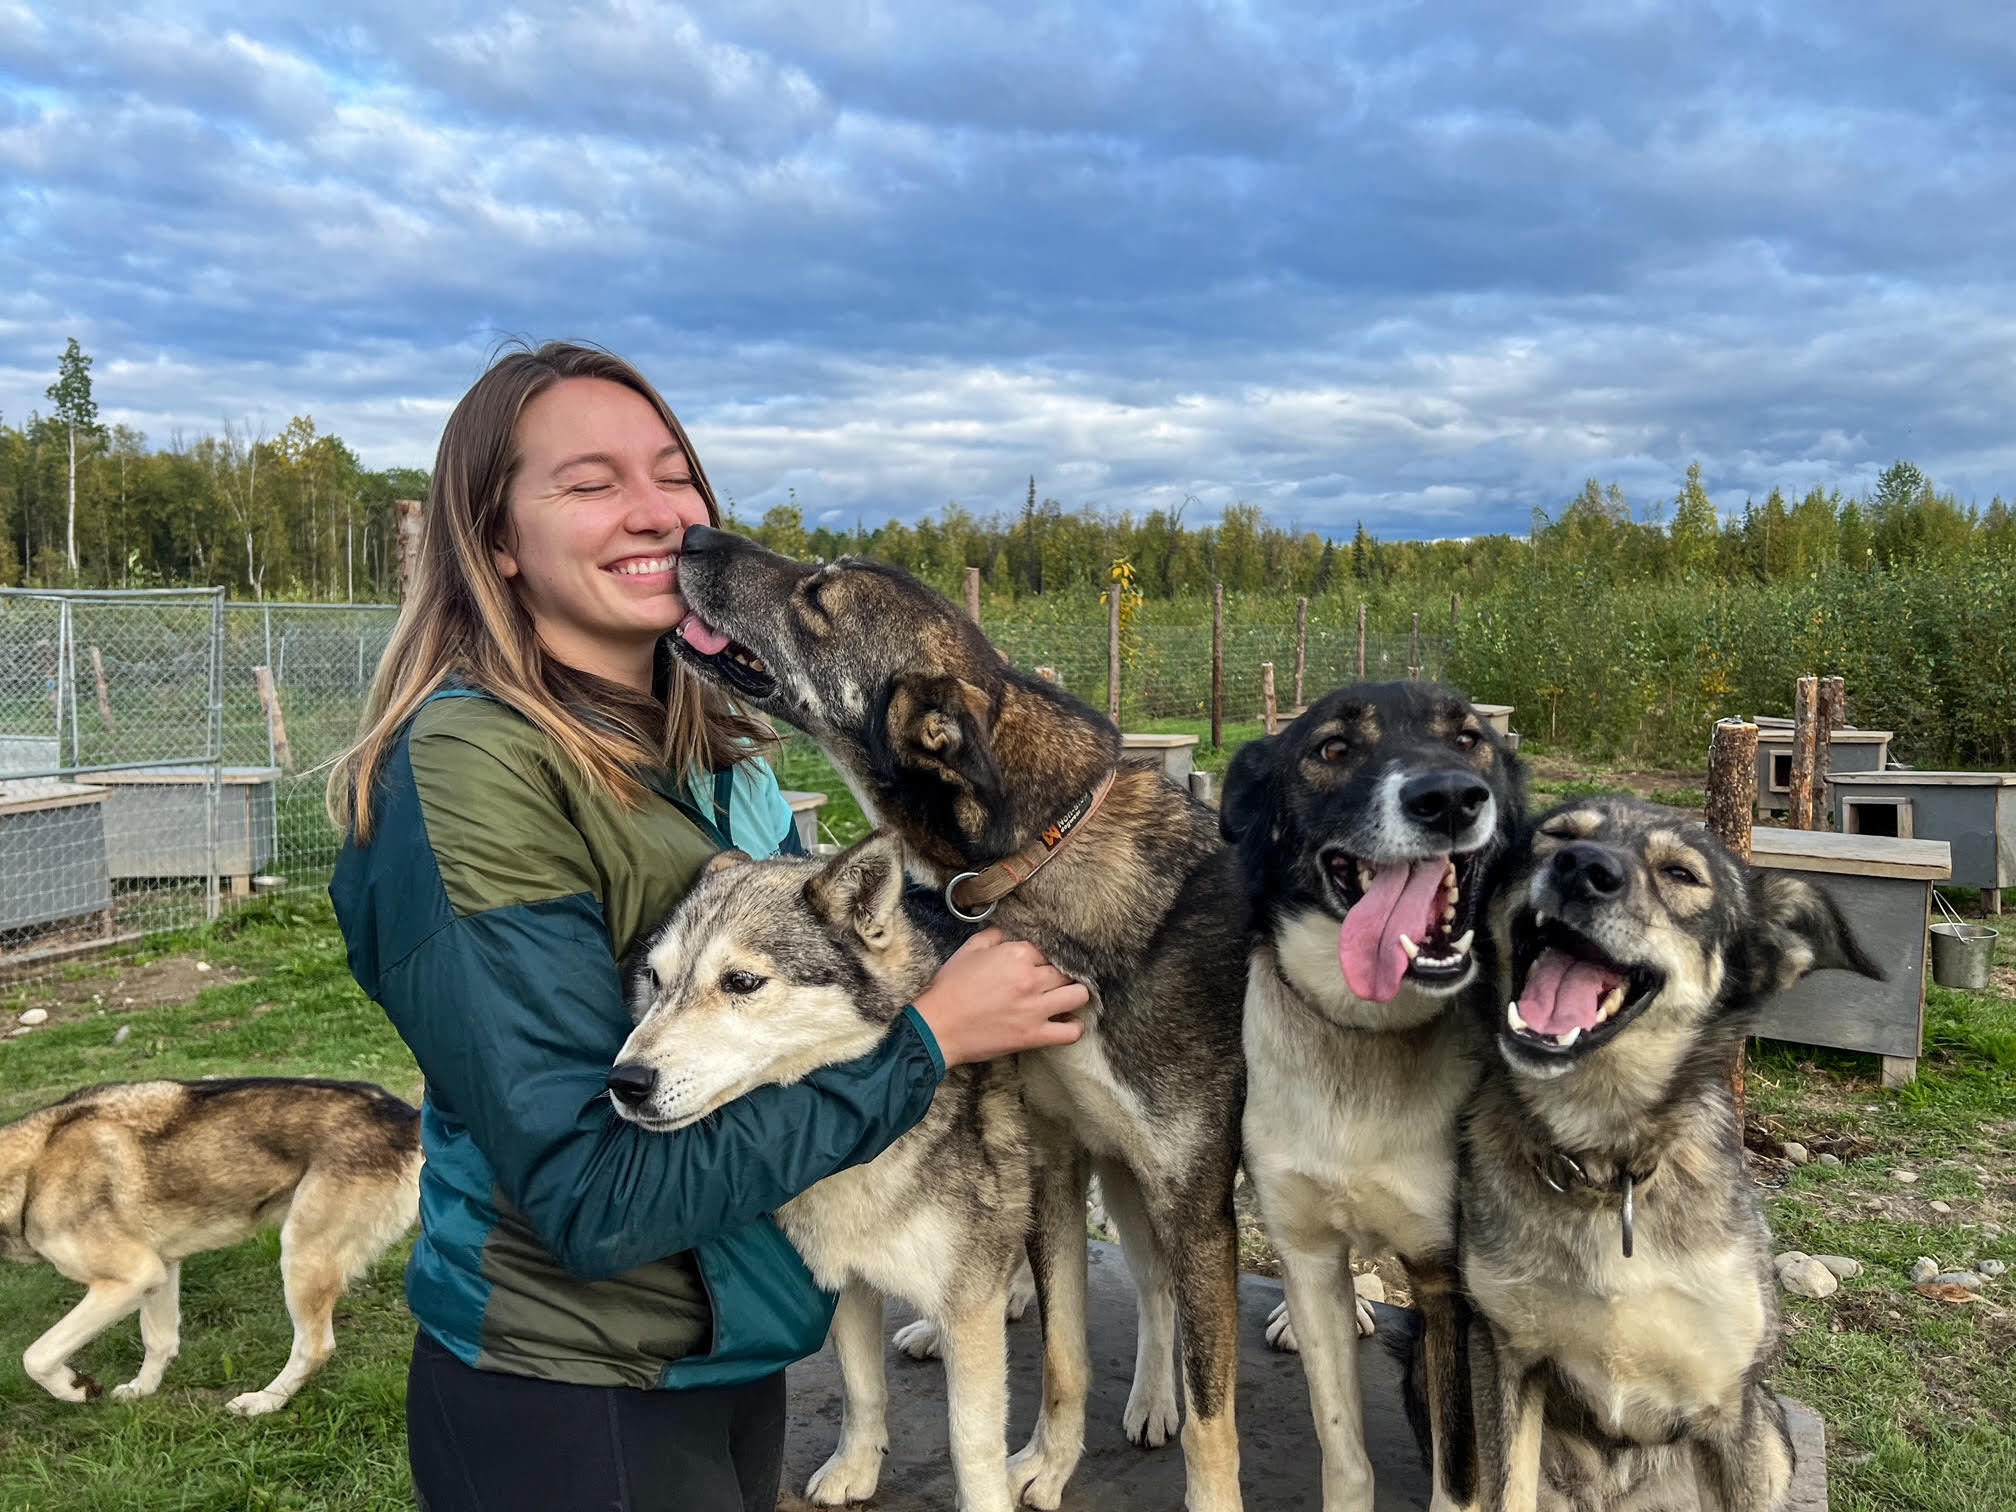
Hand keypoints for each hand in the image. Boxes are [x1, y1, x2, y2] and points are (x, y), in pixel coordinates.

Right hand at [911, 928, 1088, 1067]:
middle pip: (1067, 970)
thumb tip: (1011, 933)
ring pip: (1079, 996)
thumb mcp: (968, 950)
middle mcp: (1030, 979)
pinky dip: (1075, 1027)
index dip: (1044, 956)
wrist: (937, 1027)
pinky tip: (1067, 1022)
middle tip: (1054, 979)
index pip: (1048, 948)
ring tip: (1066, 996)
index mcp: (1015, 955)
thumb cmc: (950, 988)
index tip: (1041, 962)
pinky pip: (1071, 1032)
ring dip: (1076, 994)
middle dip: (1062, 973)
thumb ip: (995, 936)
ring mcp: (1035, 1009)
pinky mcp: (1034, 1036)